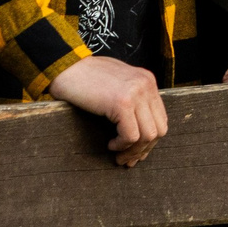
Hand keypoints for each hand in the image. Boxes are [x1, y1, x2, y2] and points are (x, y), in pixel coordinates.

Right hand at [49, 55, 168, 168]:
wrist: (67, 67)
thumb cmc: (86, 77)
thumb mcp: (118, 84)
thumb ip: (132, 99)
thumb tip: (139, 132)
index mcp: (147, 80)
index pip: (160, 118)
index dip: (150, 140)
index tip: (136, 152)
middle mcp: (146, 85)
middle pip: (159, 128)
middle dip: (144, 149)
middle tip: (128, 160)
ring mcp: (136, 93)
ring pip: (148, 135)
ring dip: (133, 151)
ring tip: (118, 155)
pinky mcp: (122, 103)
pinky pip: (131, 135)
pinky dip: (121, 145)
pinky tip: (110, 144)